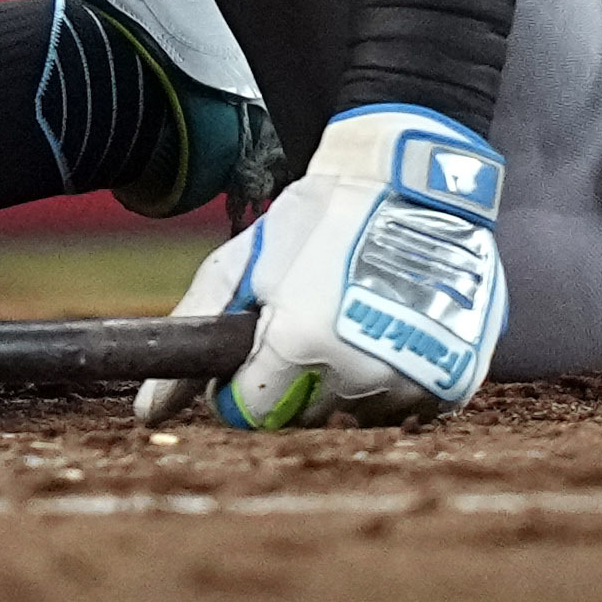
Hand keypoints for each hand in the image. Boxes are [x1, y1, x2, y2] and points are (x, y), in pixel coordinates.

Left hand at [140, 105, 506, 431]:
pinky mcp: (455, 382)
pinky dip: (394, 381)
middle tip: (307, 321)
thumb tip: (146, 412)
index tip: (255, 349)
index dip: (242, 383)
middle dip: (293, 380)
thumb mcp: (245, 262)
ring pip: (356, 416)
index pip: (249, 412)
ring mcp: (413, 381)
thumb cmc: (319, 218)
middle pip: (303, 416)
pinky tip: (390, 330)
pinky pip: (408, 410)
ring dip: (346, 381)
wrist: (412, 185)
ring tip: (352, 317)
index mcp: (298, 345)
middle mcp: (358, 373)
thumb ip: (195, 330)